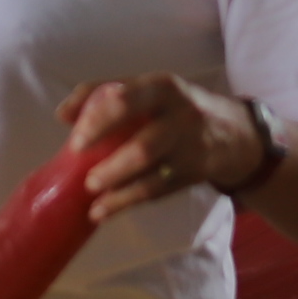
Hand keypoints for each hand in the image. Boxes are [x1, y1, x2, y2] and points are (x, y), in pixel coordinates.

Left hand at [63, 75, 258, 223]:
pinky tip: (104, 210)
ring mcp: (189, 149)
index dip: (97, 120)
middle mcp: (180, 117)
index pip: (126, 99)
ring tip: (92, 195)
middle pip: (144, 145)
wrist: (234, 133)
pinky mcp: (192, 174)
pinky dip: (128, 202)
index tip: (75, 141)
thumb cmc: (176, 107)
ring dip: (119, 187)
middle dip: (112, 165)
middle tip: (86, 177)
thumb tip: (62, 114)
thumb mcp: (149, 89)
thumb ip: (104, 93)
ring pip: (152, 174)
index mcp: (162, 87)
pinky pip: (157, 191)